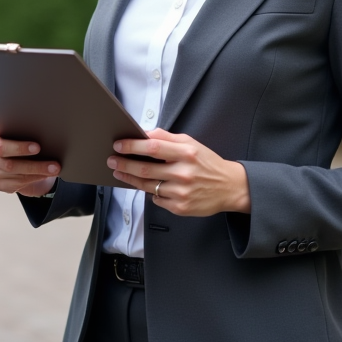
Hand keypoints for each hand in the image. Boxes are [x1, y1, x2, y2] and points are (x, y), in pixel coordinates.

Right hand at [0, 128, 58, 196]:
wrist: (21, 155)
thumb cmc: (21, 137)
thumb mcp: (20, 132)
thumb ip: (23, 132)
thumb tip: (45, 135)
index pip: (0, 146)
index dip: (19, 148)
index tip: (38, 147)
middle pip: (9, 164)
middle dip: (34, 164)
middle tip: (54, 164)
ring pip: (16, 176)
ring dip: (38, 173)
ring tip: (54, 169)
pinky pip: (17, 184)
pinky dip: (34, 179)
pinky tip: (44, 175)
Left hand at [107, 129, 250, 216]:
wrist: (229, 187)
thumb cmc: (208, 163)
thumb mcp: (191, 143)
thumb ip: (167, 137)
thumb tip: (144, 133)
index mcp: (186, 153)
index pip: (152, 147)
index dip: (132, 146)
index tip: (118, 145)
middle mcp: (183, 173)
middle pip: (145, 169)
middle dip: (124, 164)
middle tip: (111, 160)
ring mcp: (181, 192)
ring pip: (147, 186)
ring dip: (130, 179)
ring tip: (120, 172)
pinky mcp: (180, 208)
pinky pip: (156, 200)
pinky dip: (150, 193)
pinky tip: (148, 187)